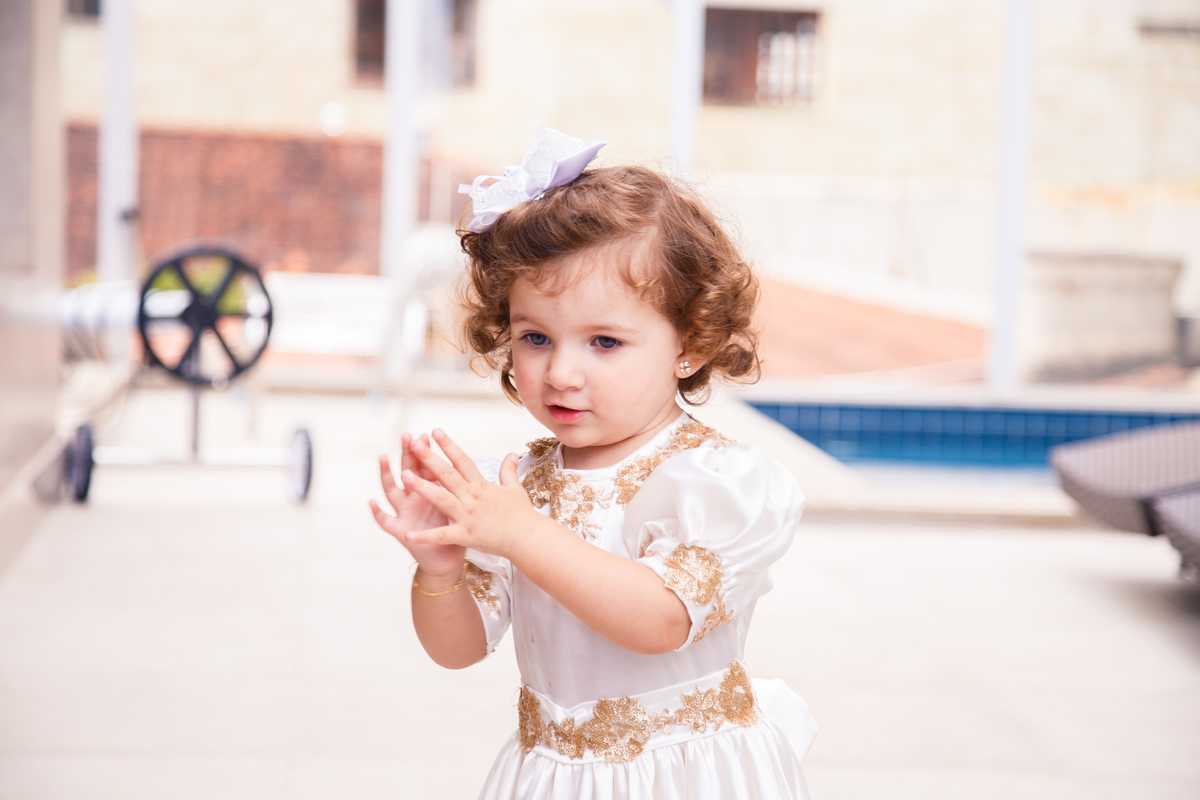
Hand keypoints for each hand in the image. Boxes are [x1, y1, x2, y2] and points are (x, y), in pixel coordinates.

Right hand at [369, 433, 461, 577]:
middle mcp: (414, 498)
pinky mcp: (400, 530)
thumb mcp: (460, 503)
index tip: (428, 434)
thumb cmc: (455, 529)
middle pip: (409, 471)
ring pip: (392, 490)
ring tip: (383, 457)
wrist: (448, 558)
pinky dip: (377, 512)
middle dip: (407, 453)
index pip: (427, 465)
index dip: (427, 451)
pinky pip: (386, 521)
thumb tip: (471, 461)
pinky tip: (371, 501)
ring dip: (387, 474)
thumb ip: (461, 482)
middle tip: (406, 436)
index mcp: (431, 489)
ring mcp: (405, 512)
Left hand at [400, 428, 537, 557]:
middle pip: (447, 474)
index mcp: (481, 486)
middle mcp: (472, 497)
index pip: (462, 460)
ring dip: (423, 487)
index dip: (448, 445)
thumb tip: (512, 454)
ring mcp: (468, 516)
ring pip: (442, 499)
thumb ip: (509, 470)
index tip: (435, 431)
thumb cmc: (522, 515)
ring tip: (405, 476)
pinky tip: (408, 535)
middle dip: (429, 457)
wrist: (528, 538)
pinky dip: (425, 536)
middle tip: (414, 443)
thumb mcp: (515, 489)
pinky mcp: (466, 535)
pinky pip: (443, 536)